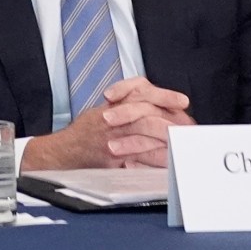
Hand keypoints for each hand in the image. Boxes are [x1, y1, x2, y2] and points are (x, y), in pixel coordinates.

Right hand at [20, 77, 192, 169]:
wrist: (63, 153)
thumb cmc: (85, 133)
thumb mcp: (103, 109)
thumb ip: (127, 103)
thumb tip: (158, 104)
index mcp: (112, 105)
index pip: (140, 91)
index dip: (164, 95)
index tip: (182, 101)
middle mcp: (112, 118)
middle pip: (146, 110)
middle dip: (170, 118)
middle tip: (187, 125)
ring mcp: (112, 138)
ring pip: (144, 131)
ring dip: (166, 135)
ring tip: (181, 139)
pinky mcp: (112, 158)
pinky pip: (139, 155)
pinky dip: (156, 156)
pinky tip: (168, 157)